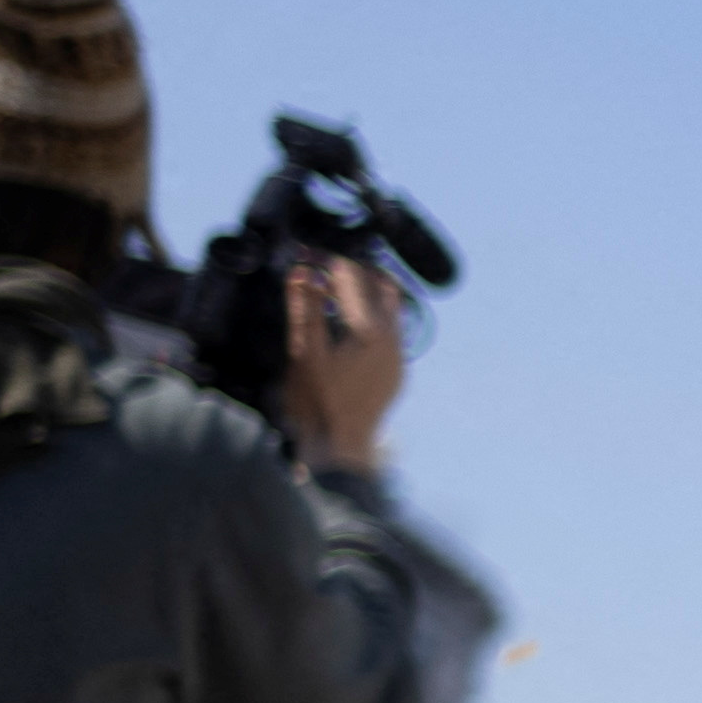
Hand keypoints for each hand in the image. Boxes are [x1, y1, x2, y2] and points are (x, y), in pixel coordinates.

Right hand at [279, 252, 406, 473]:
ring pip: (391, 308)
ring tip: (333, 289)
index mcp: (369, 329)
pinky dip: (372, 317)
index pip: (351, 276)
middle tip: (322, 265)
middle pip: (381, 285)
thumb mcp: (302, 352)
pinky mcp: (397, 372)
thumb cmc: (314, 403)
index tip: (306, 253)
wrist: (339, 449)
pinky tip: (347, 323)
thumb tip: (303, 272)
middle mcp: (393, 339)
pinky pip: (392, 331)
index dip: (327, 260)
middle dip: (353, 270)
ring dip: (365, 292)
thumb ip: (306, 309)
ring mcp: (399, 357)